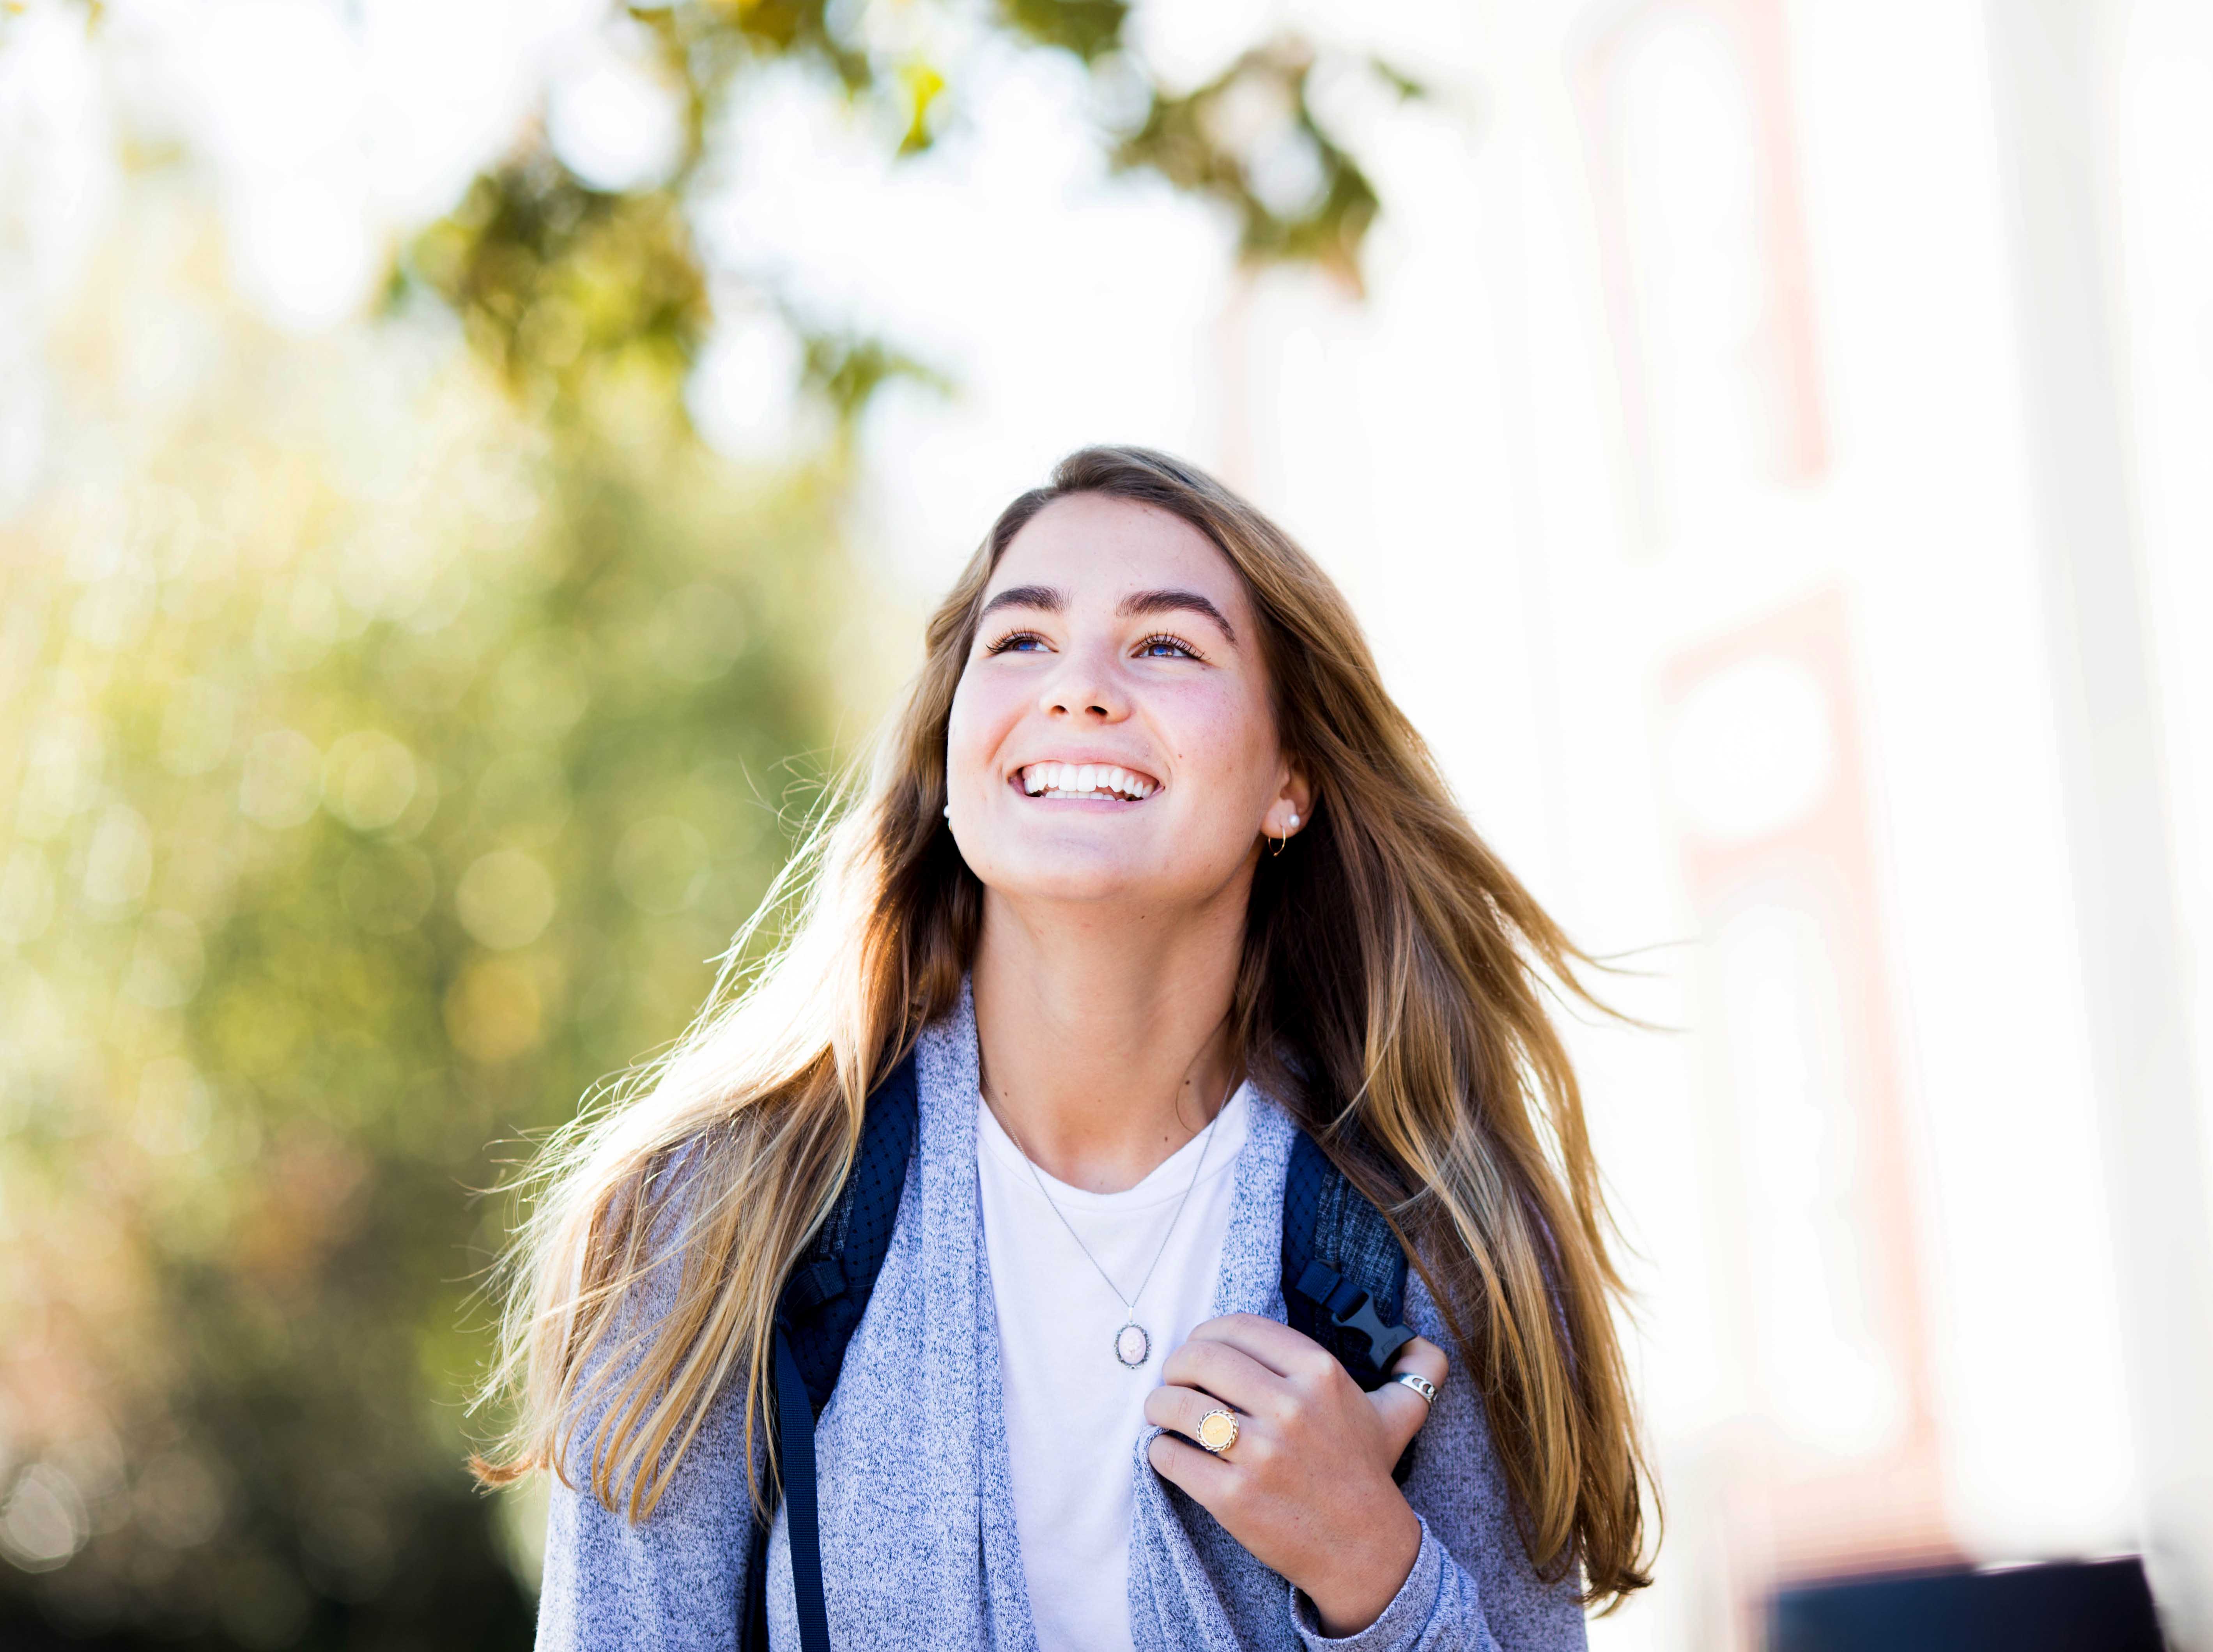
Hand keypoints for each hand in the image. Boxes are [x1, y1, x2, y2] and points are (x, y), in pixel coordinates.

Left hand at [1143, 1313, 1448, 1636]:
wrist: (1363, 1552)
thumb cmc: (1367, 1475)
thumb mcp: (1398, 1415)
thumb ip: (1418, 1372)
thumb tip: (1426, 1346)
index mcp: (1320, 1373)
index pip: (1237, 1327)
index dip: (1206, 1332)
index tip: (1199, 1349)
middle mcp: (1291, 1407)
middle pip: (1199, 1358)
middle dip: (1174, 1366)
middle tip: (1173, 1381)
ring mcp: (1261, 1454)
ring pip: (1177, 1405)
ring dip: (1159, 1405)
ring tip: (1162, 1413)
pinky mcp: (1233, 1498)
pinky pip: (1171, 1457)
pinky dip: (1160, 1450)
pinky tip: (1169, 1452)